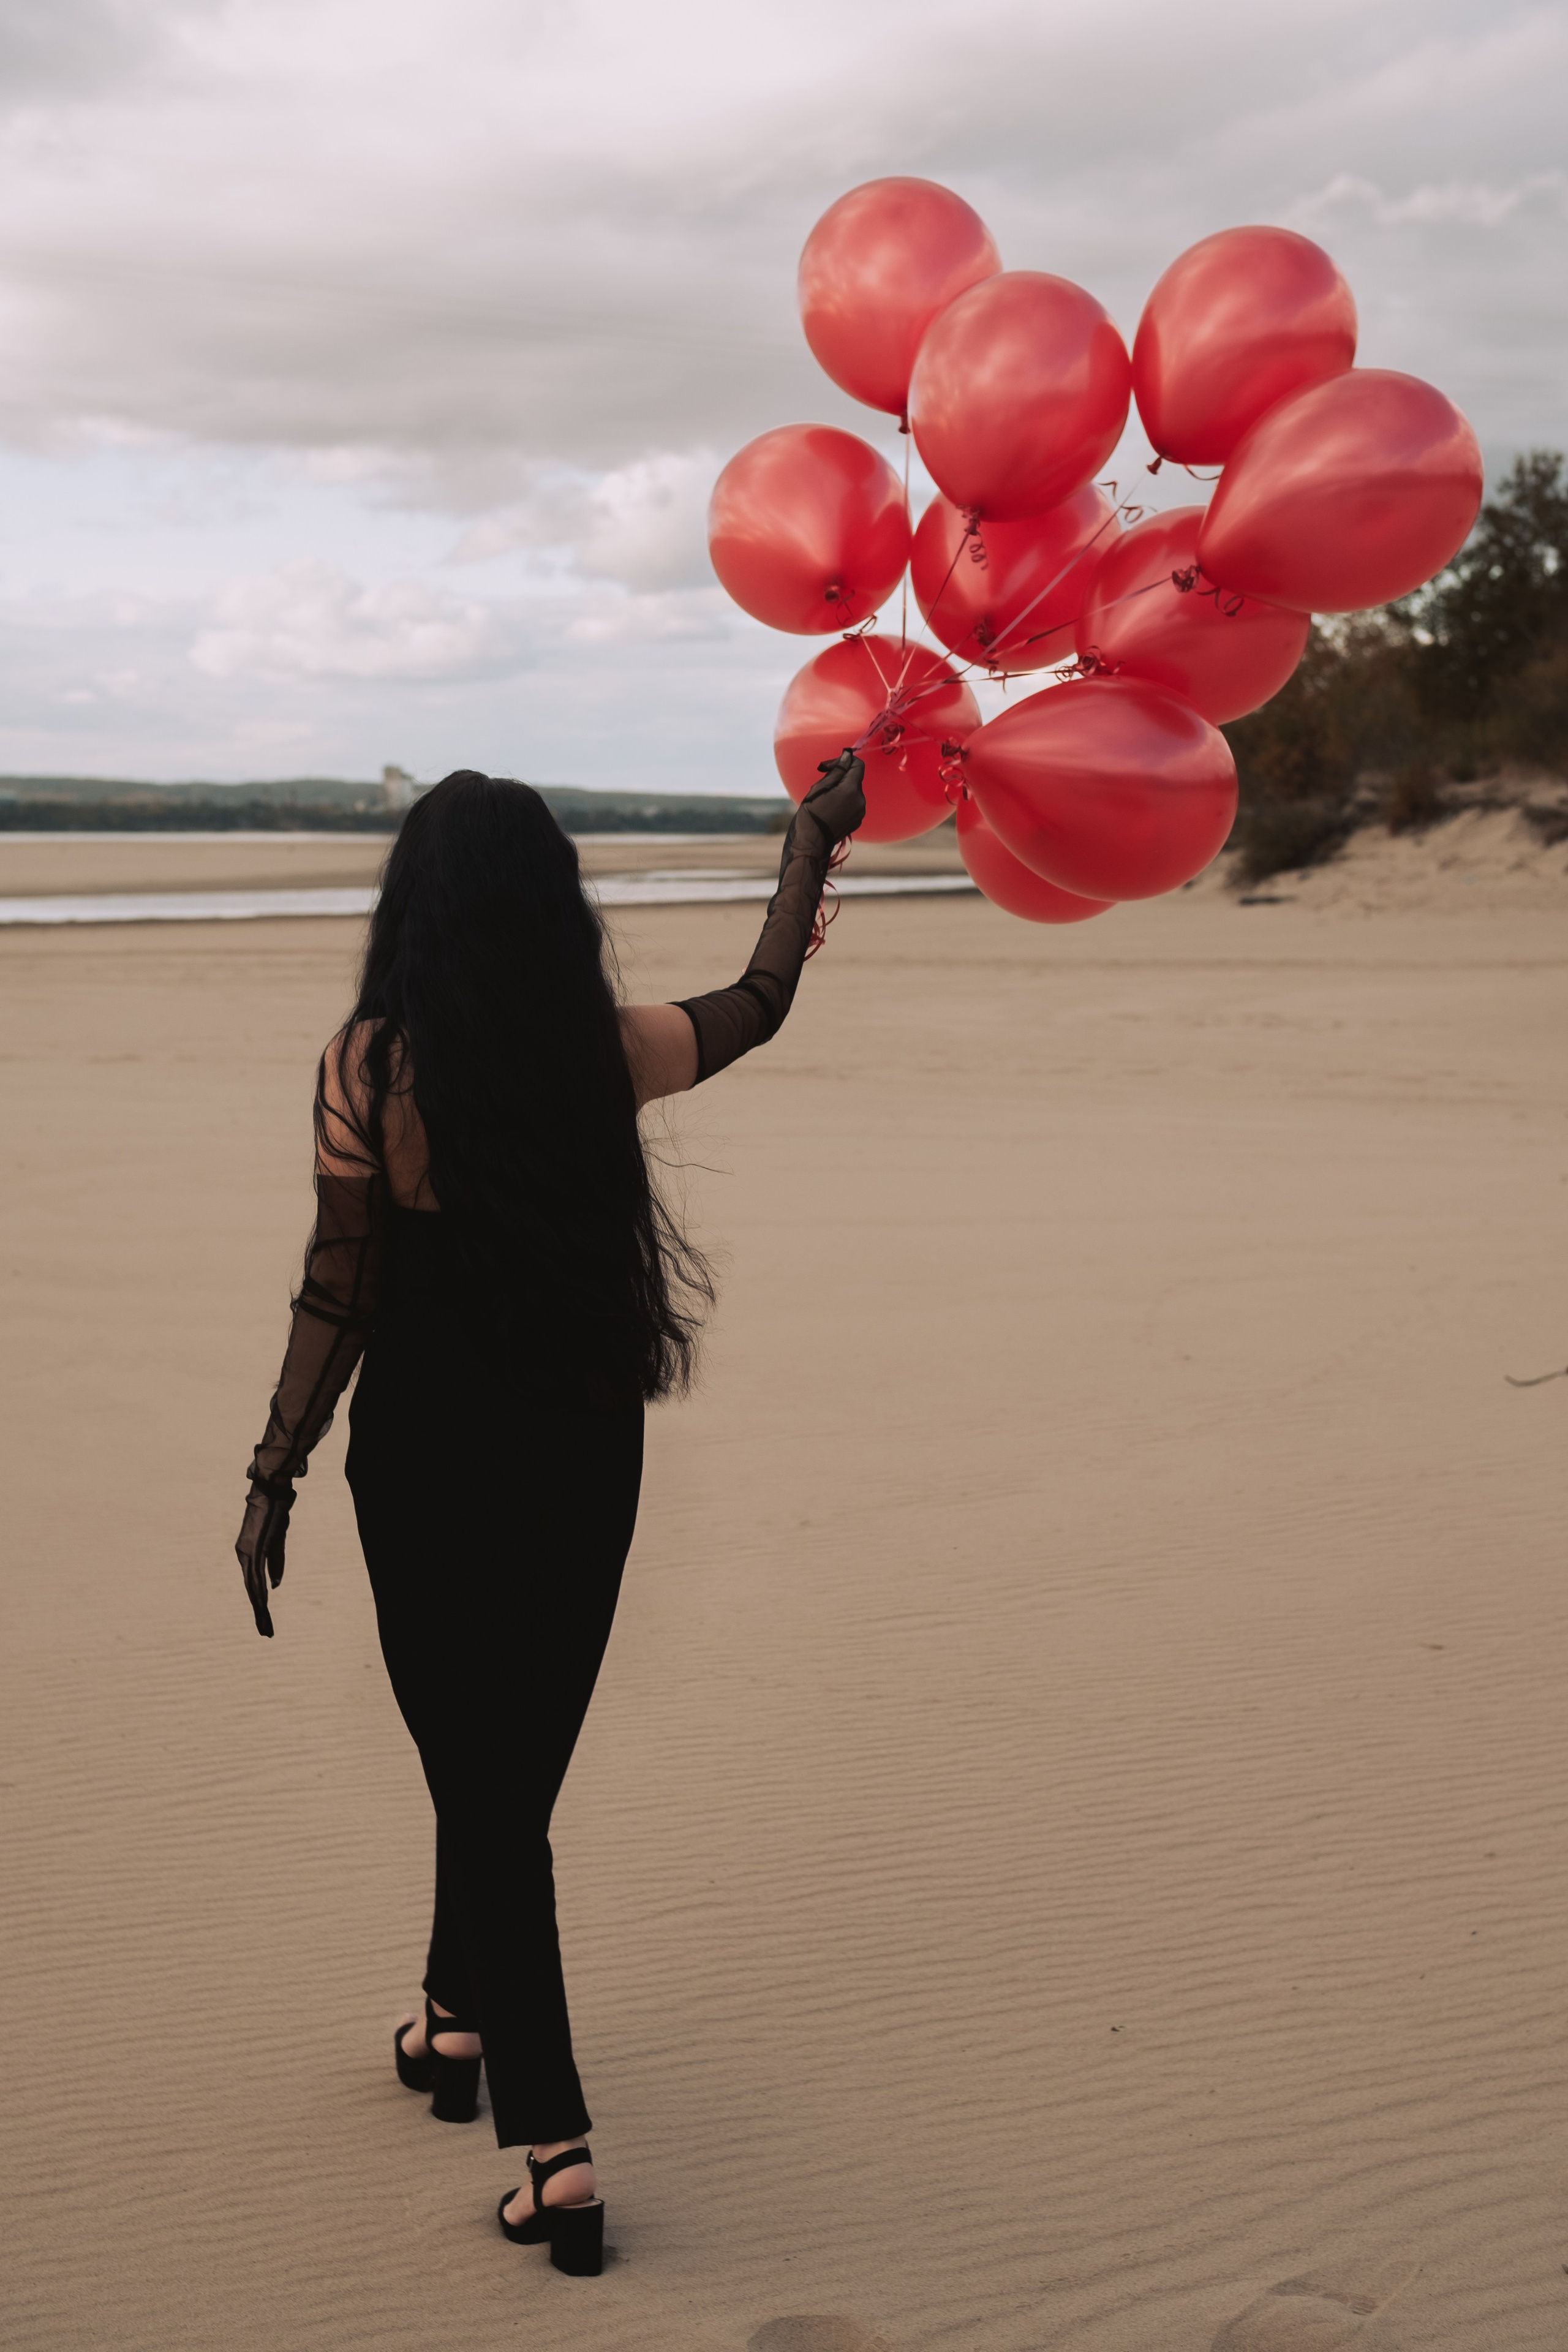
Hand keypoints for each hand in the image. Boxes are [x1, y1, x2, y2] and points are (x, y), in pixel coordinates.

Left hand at [235, 1481, 293, 1637]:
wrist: (270, 1490)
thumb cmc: (274, 1512)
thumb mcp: (277, 1541)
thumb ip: (275, 1563)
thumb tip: (275, 1585)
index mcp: (249, 1554)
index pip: (254, 1584)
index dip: (260, 1602)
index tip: (265, 1619)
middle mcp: (244, 1556)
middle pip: (251, 1590)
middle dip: (259, 1613)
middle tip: (265, 1633)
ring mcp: (246, 1553)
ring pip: (252, 1587)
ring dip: (260, 1609)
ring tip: (266, 1627)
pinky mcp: (252, 1549)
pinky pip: (255, 1575)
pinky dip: (260, 1592)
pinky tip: (263, 1605)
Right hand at [800, 748, 865, 845]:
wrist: (811, 842)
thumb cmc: (810, 814)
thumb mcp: (819, 788)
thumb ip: (837, 771)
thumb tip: (847, 756)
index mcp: (850, 790)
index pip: (858, 765)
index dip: (845, 761)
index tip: (829, 766)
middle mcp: (859, 801)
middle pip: (855, 779)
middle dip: (841, 776)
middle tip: (822, 779)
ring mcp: (860, 812)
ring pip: (854, 791)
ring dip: (842, 788)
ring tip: (825, 796)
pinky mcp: (858, 820)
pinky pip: (853, 803)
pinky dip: (844, 800)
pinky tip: (830, 807)